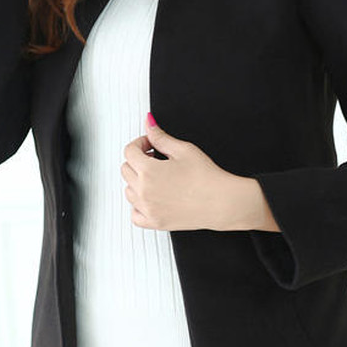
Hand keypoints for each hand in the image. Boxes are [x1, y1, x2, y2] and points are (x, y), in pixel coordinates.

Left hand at [120, 113, 270, 231]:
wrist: (221, 202)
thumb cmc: (207, 178)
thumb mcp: (183, 150)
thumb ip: (161, 137)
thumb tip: (149, 124)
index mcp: (148, 171)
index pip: (129, 151)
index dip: (140, 143)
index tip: (150, 145)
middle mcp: (144, 191)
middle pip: (125, 170)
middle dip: (138, 161)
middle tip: (155, 159)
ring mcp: (147, 209)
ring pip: (128, 191)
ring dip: (137, 182)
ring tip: (156, 178)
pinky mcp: (155, 222)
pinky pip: (134, 214)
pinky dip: (138, 206)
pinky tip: (150, 198)